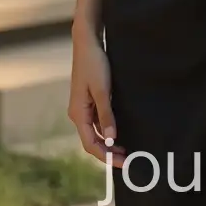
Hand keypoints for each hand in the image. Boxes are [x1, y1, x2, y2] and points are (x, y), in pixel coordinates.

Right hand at [68, 26, 125, 167]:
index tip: (123, 163)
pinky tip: (118, 131)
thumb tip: (111, 140)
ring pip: (94, 132)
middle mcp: (78, 114)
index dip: (106, 157)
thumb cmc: (94, 64)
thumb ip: (106, 115)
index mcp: (78, 114)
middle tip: (127, 159)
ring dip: (108, 143)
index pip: (90, 144)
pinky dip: (107, 130)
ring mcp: (83, 107)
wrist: (88, 42)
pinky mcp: (88, 100)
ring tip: (125, 149)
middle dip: (107, 153)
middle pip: (91, 141)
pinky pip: (97, 121)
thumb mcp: (102, 90)